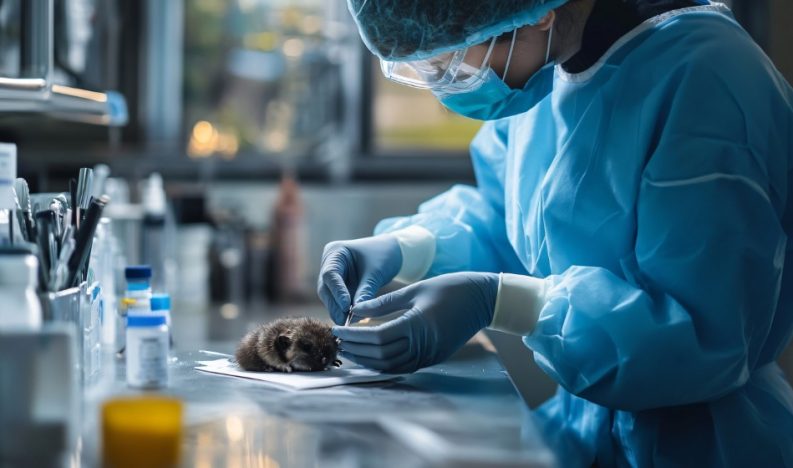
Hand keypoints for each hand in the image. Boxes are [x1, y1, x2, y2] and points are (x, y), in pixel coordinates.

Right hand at [317, 235, 401, 324]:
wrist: (392, 251)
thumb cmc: (384, 255)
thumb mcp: (376, 273)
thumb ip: (365, 291)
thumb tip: (355, 314)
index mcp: (336, 252)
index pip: (330, 274)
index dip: (337, 292)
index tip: (346, 307)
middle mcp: (329, 263)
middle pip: (326, 287)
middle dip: (335, 305)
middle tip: (343, 322)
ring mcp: (333, 276)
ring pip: (330, 296)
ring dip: (338, 310)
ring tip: (347, 324)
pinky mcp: (339, 286)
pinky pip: (338, 300)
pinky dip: (344, 310)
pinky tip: (351, 321)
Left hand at [333, 272, 498, 372]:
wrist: (483, 300)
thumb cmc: (449, 288)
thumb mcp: (414, 289)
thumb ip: (384, 302)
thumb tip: (356, 309)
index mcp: (417, 325)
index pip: (377, 337)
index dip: (354, 335)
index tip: (337, 329)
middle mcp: (423, 345)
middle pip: (380, 355)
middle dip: (356, 349)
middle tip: (338, 341)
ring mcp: (429, 355)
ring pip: (390, 365)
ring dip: (367, 360)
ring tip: (350, 348)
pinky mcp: (433, 358)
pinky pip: (403, 366)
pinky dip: (383, 363)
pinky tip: (371, 354)